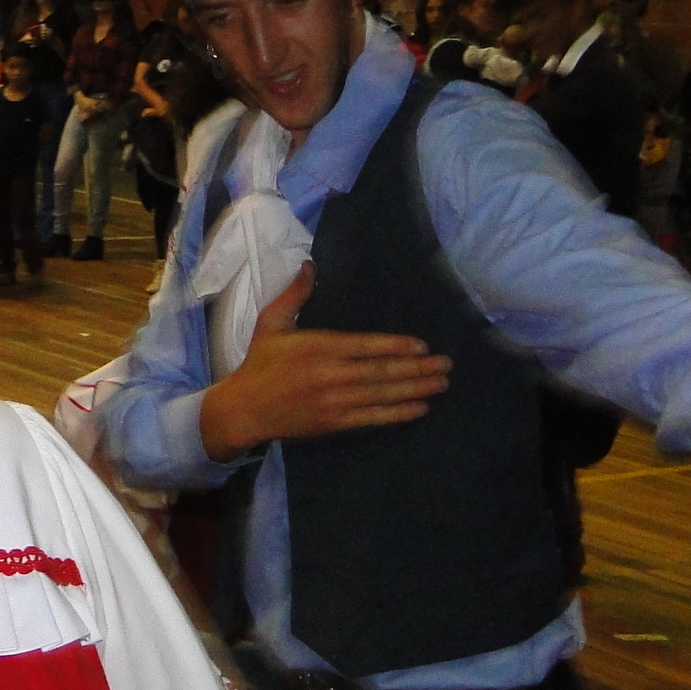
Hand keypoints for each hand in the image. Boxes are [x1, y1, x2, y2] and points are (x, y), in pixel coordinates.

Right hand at [198, 266, 451, 461]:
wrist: (243, 409)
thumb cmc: (260, 363)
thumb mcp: (270, 323)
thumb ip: (293, 295)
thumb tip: (310, 266)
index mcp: (316, 347)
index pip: (363, 346)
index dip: (394, 346)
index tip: (422, 345)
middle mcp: (328, 374)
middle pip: (380, 372)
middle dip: (416, 368)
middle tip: (446, 365)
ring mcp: (333, 401)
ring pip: (381, 395)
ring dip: (415, 389)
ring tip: (441, 384)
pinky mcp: (333, 423)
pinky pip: (371, 418)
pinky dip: (397, 414)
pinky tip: (420, 408)